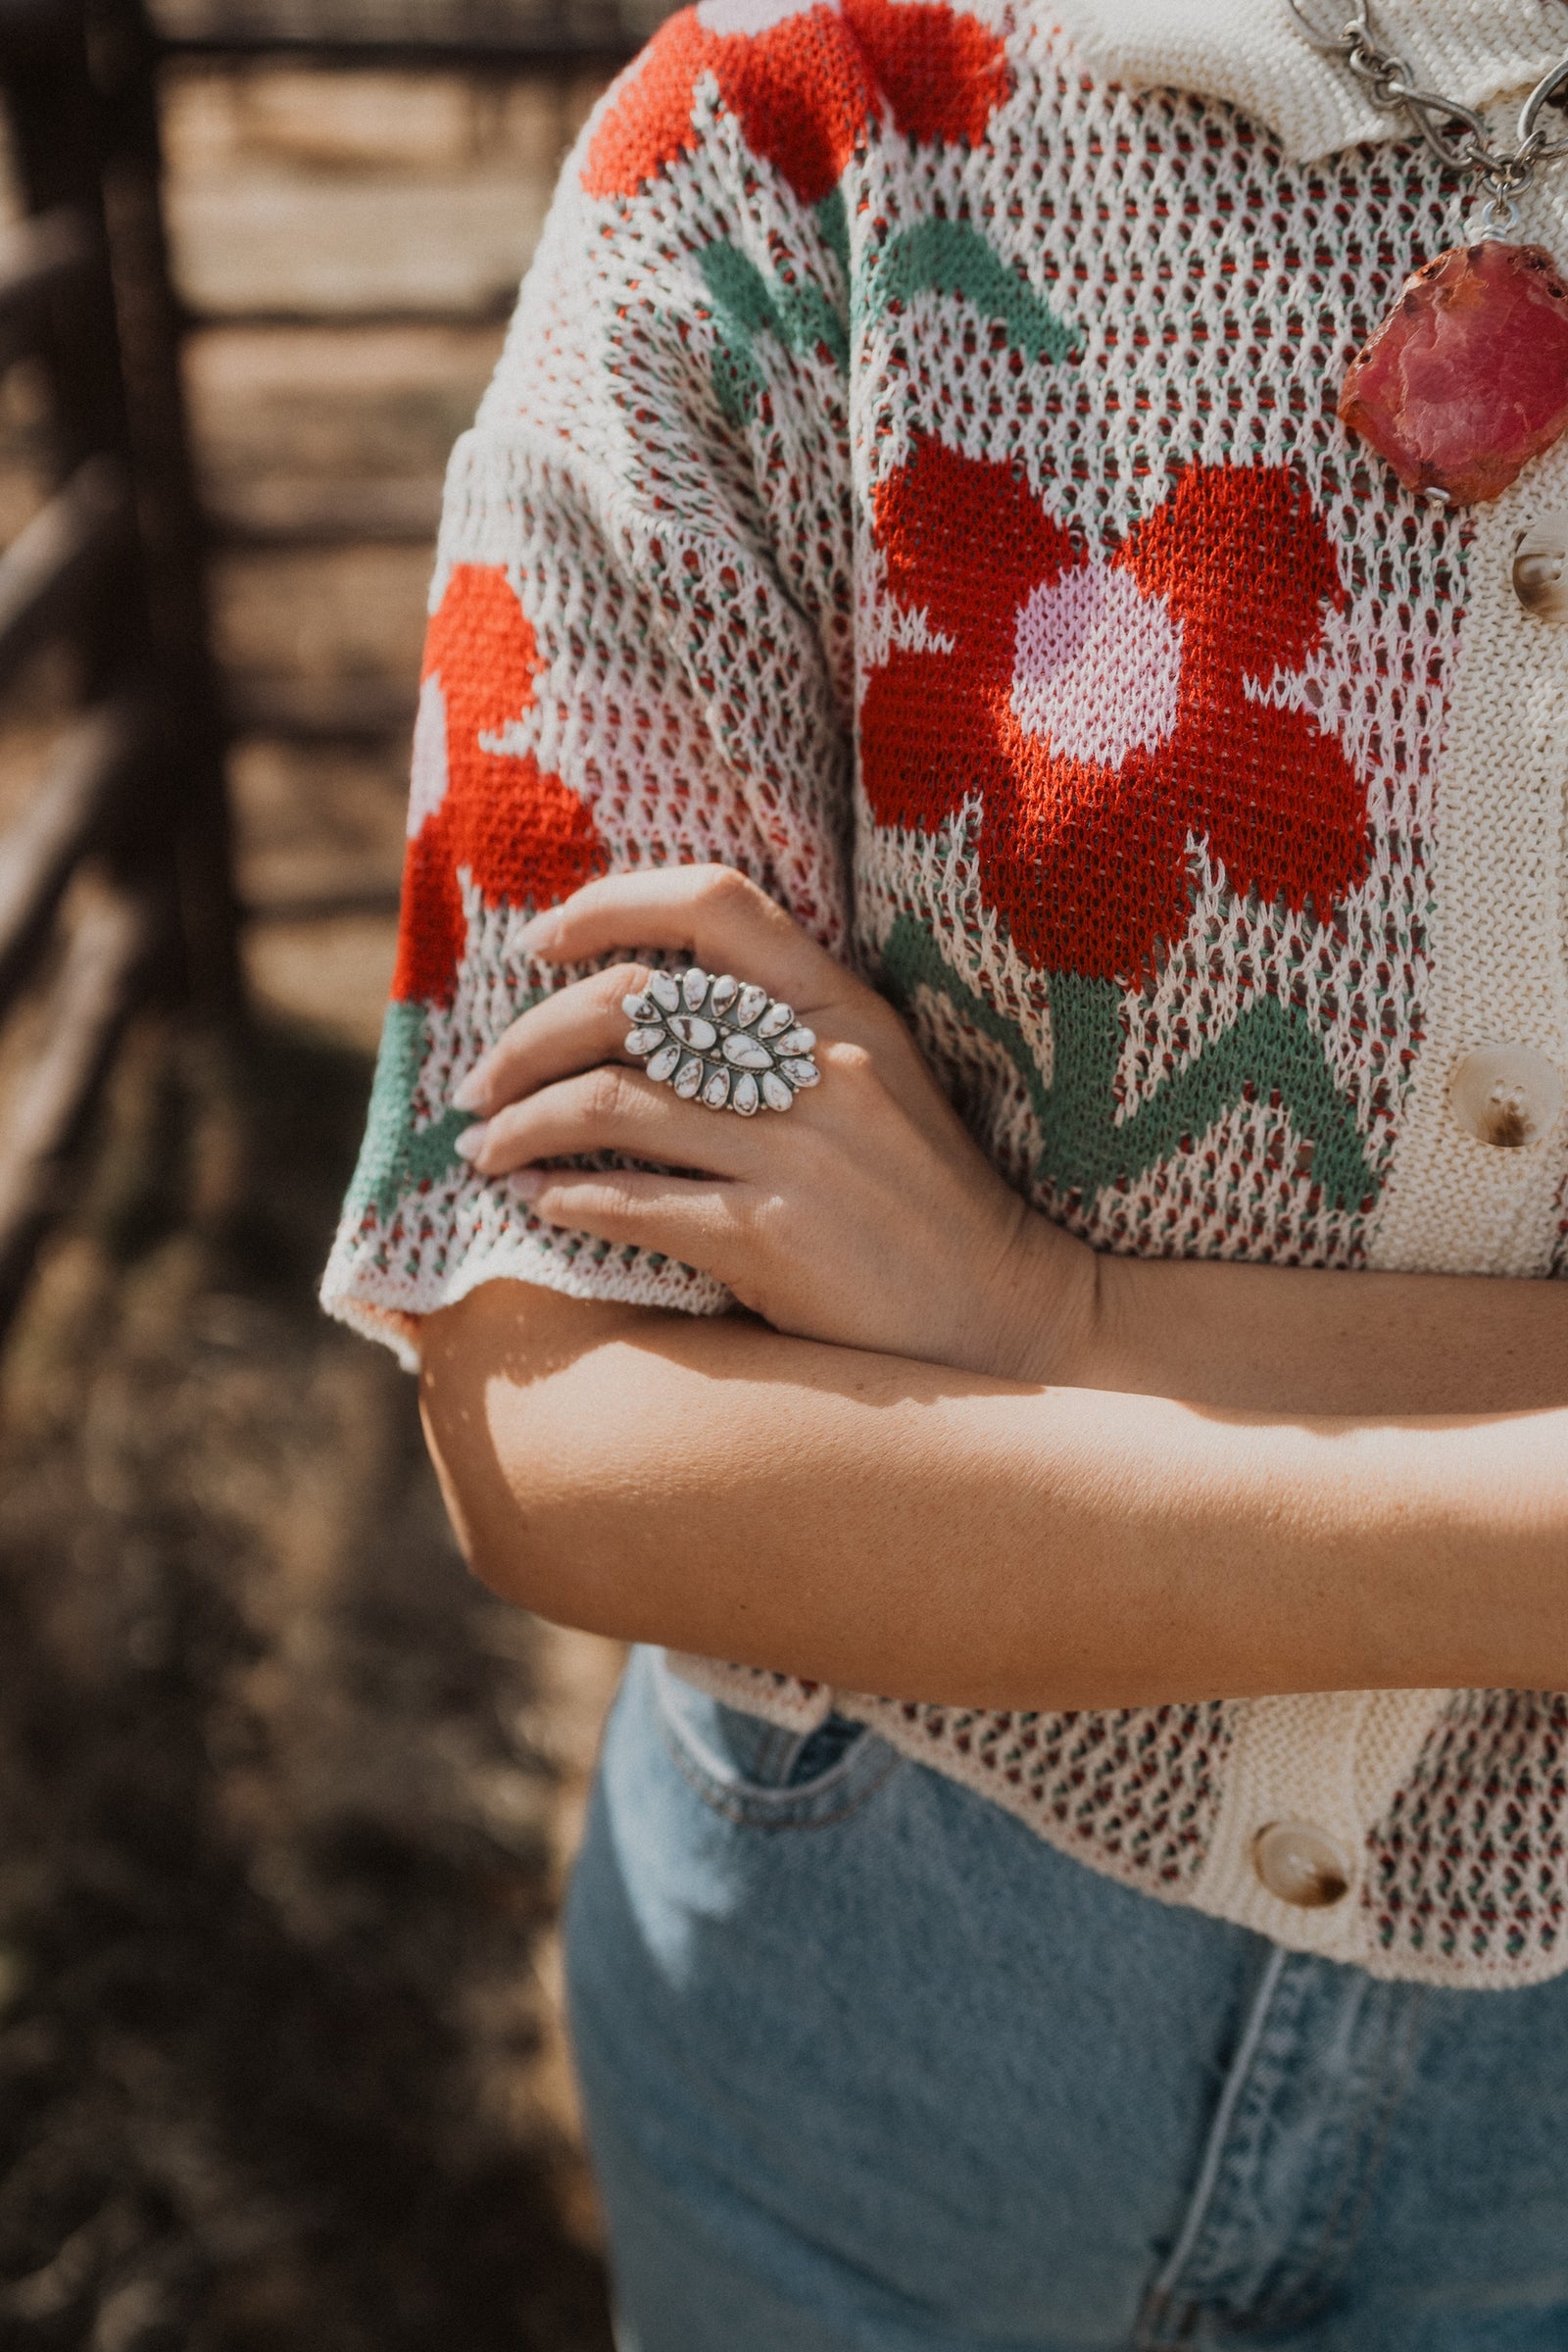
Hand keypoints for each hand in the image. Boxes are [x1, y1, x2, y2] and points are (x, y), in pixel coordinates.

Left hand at [450, 865, 1097, 1381]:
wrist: (1005, 1317)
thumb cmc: (921, 1200)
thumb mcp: (877, 1082)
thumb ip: (781, 1033)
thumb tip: (633, 1013)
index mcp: (845, 1008)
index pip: (716, 903)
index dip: (609, 905)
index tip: (540, 944)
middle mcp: (820, 1065)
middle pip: (633, 1005)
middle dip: (529, 1040)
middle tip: (479, 1084)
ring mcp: (800, 1152)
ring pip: (614, 1103)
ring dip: (523, 1124)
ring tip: (484, 1149)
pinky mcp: (775, 1238)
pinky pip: (635, 1199)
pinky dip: (566, 1197)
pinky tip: (538, 1202)